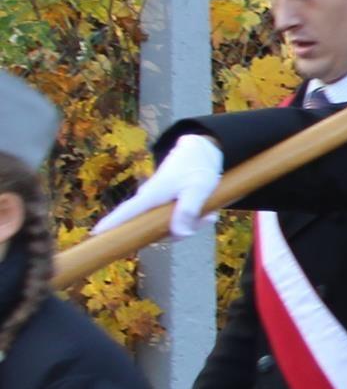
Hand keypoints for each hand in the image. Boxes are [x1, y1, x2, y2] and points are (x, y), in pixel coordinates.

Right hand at [94, 134, 223, 239]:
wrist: (200, 153)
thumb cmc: (196, 167)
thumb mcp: (198, 189)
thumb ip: (188, 211)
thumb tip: (180, 234)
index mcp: (150, 196)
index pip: (127, 212)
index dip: (112, 224)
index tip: (95, 235)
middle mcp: (149, 202)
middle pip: (153, 230)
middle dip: (178, 231)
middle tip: (205, 219)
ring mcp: (156, 205)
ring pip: (168, 227)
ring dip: (190, 225)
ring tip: (208, 212)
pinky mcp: (165, 207)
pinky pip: (176, 222)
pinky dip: (193, 221)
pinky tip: (208, 213)